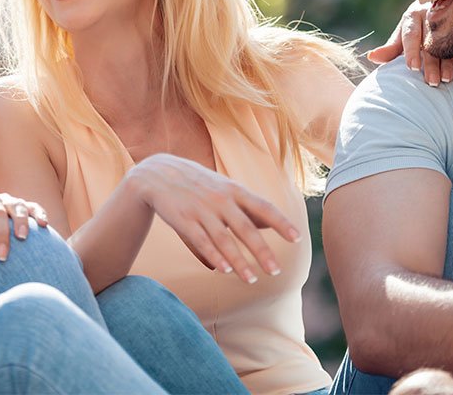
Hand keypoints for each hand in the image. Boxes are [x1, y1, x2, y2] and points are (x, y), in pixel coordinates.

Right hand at [129, 154, 300, 284]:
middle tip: (275, 271)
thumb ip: (246, 206)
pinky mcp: (183, 219)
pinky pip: (201, 241)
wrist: (156, 174)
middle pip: (246, 228)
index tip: (297, 239)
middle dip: (261, 251)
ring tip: (251, 279)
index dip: (280, 223)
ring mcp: (201, 209)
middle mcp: (220, 199)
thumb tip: (272, 223)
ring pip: (224, 239)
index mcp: (234, 190)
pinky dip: (213, 256)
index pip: (263, 207)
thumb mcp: (223, 188)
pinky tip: (224, 271)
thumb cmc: (197, 185)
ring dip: (238, 261)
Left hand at [366, 1, 452, 86]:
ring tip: (446, 79)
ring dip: (447, 61)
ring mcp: (449, 16)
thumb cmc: (418, 24)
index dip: (411, 51)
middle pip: (429, 41)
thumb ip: (391, 48)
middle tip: (431, 81)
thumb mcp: (403, 34)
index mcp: (412, 16)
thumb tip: (371, 57)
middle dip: (430, 63)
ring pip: (447, 41)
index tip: (412, 67)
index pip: (410, 35)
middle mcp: (430, 14)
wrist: (441, 0)